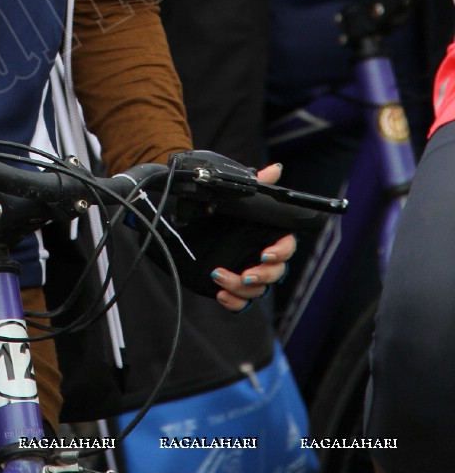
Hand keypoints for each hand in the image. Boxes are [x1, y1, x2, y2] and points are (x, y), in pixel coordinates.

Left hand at [209, 162, 295, 311]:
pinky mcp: (231, 285)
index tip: (265, 254)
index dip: (280, 253)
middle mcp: (259, 255)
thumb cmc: (217, 208)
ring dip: (242, 288)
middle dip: (263, 276)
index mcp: (266, 235)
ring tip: (219, 277)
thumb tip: (276, 169)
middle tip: (247, 274)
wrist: (185, 224)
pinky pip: (241, 303)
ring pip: (258, 290)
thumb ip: (257, 184)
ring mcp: (246, 271)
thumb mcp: (235, 195)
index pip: (286, 247)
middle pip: (276, 273)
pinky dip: (233, 302)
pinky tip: (220, 294)